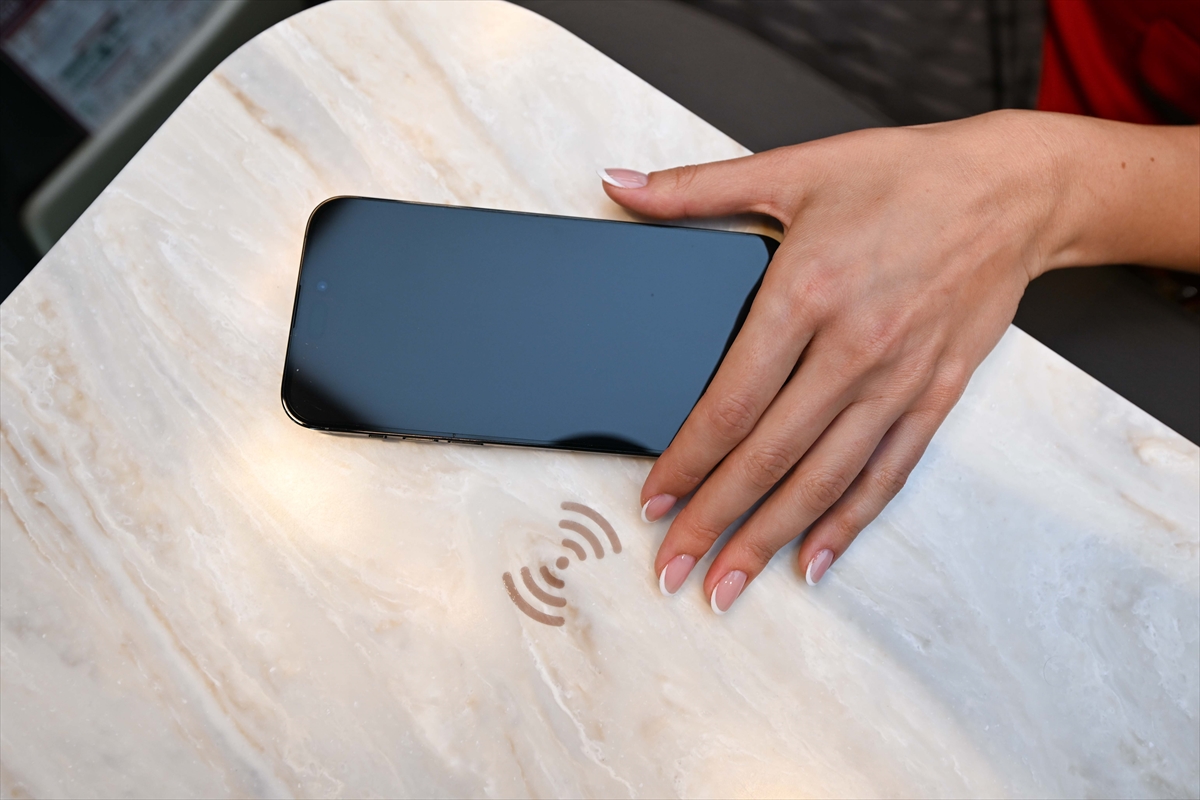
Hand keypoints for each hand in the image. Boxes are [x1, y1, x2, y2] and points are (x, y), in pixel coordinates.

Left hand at [601, 111, 1090, 611]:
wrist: (1012, 189)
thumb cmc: (903, 176)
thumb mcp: (794, 168)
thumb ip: (697, 190)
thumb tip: (619, 187)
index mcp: (805, 293)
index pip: (729, 403)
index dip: (685, 462)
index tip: (652, 502)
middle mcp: (851, 348)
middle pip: (768, 457)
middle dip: (712, 521)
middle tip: (673, 569)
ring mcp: (898, 379)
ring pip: (824, 479)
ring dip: (771, 539)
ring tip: (729, 585)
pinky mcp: (936, 394)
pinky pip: (886, 474)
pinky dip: (848, 523)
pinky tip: (813, 559)